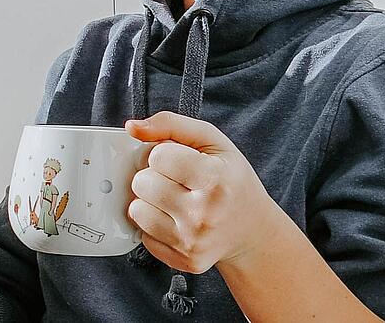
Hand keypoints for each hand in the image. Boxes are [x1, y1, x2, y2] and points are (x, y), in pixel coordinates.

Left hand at [124, 112, 286, 273]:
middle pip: (142, 183)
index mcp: (216, 179)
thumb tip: (131, 127)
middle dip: (153, 177)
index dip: (162, 154)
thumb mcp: (212, 142)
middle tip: (175, 181)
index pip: (157, 156)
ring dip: (149, 201)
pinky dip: (154, 225)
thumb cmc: (231, 180)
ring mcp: (194, 240)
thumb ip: (171, 124)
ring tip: (173, 200)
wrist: (252, 230)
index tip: (178, 160)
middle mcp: (205, 213)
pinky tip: (175, 220)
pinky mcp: (185, 260)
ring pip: (137, 210)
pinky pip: (143, 235)